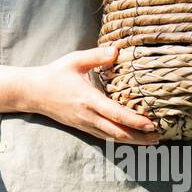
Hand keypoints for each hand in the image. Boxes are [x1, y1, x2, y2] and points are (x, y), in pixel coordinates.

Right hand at [17, 46, 159, 144]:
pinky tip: (131, 137)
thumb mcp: (75, 60)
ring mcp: (84, 124)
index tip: (151, 124)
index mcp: (88, 99)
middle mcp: (87, 115)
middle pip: (117, 132)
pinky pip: (104, 136)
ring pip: (112, 137)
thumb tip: (117, 50)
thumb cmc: (55, 74)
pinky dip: (120, 138)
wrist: (33, 92)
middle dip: (140, 136)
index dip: (135, 121)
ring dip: (132, 140)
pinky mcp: (82, 127)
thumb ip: (97, 56)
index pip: (115, 113)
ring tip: (151, 140)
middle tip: (159, 136)